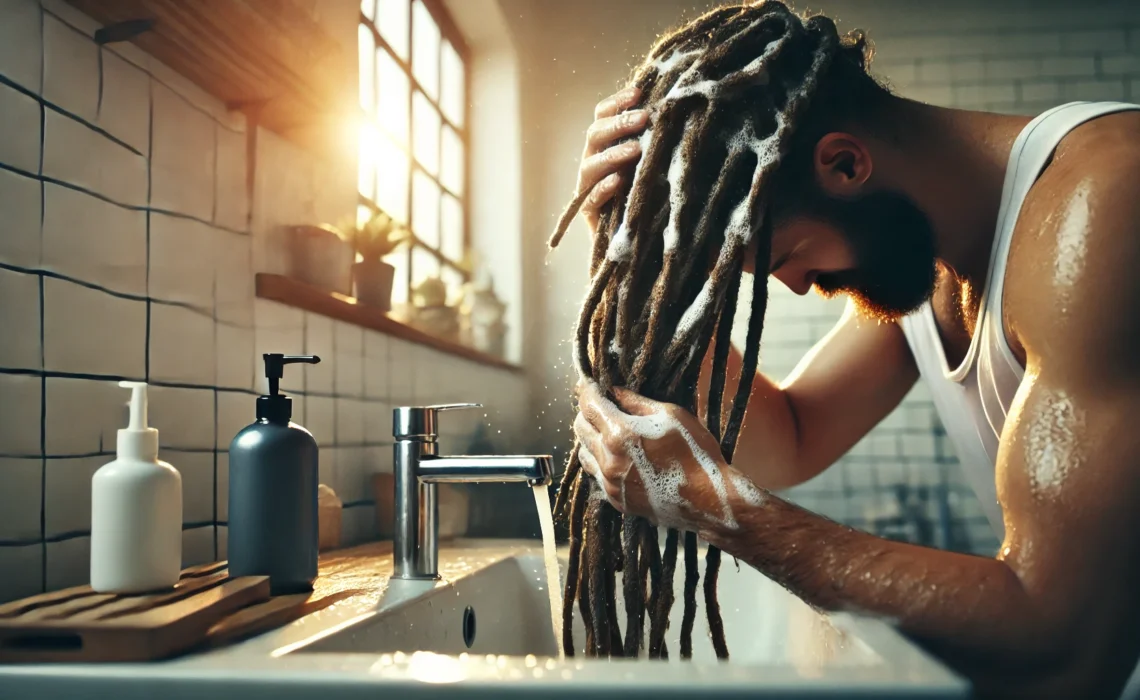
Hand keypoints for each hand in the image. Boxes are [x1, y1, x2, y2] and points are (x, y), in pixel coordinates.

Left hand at [573, 382, 767, 534]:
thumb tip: (614, 390)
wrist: (709, 500)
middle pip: (580, 427)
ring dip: (590, 438)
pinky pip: (596, 475)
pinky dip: (599, 461)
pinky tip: (615, 456)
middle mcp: (609, 459)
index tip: (588, 383)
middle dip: (587, 412)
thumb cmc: (696, 452)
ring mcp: (610, 483)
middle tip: (601, 406)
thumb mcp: (671, 415)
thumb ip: (636, 402)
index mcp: (621, 434)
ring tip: (607, 431)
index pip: (589, 405)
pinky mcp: (616, 500)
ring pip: (583, 453)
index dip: (586, 390)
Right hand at [576, 87, 648, 236]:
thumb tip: (681, 111)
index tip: (639, 93)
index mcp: (605, 145)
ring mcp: (588, 187)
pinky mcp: (589, 213)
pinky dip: (604, 188)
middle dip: (619, 124)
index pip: (603, 115)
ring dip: (613, 154)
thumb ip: (656, 142)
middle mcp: (593, 162)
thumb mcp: (655, 163)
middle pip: (595, 134)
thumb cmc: (650, 195)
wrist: (639, 240)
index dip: (617, 102)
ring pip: (590, 165)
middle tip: (644, 118)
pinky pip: (591, 198)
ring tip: (636, 150)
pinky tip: (619, 180)